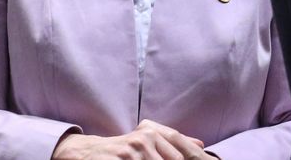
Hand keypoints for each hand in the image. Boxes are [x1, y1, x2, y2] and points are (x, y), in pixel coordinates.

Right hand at [52, 119, 208, 159]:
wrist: (89, 154)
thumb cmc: (123, 151)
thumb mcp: (147, 143)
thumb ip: (174, 143)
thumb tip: (201, 144)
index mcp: (154, 133)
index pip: (183, 150)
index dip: (198, 158)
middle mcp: (146, 138)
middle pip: (176, 159)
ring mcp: (134, 149)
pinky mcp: (124, 157)